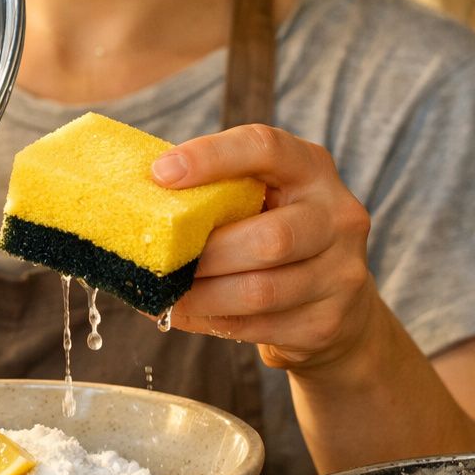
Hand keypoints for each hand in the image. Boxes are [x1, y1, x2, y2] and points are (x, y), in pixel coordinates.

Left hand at [151, 124, 378, 370]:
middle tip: (162, 260)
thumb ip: (214, 192)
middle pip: (269, 238)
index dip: (211, 157)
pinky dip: (210, 321)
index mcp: (310, 168)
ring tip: (165, 292)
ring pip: (260, 290)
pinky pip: (257, 326)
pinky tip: (183, 312)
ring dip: (201, 295)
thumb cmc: (272, 235)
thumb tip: (133, 196)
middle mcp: (338, 215)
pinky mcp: (327, 322)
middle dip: (205, 254)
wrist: (337, 308)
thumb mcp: (257, 201)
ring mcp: (341, 272)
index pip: (266, 148)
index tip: (160, 173)